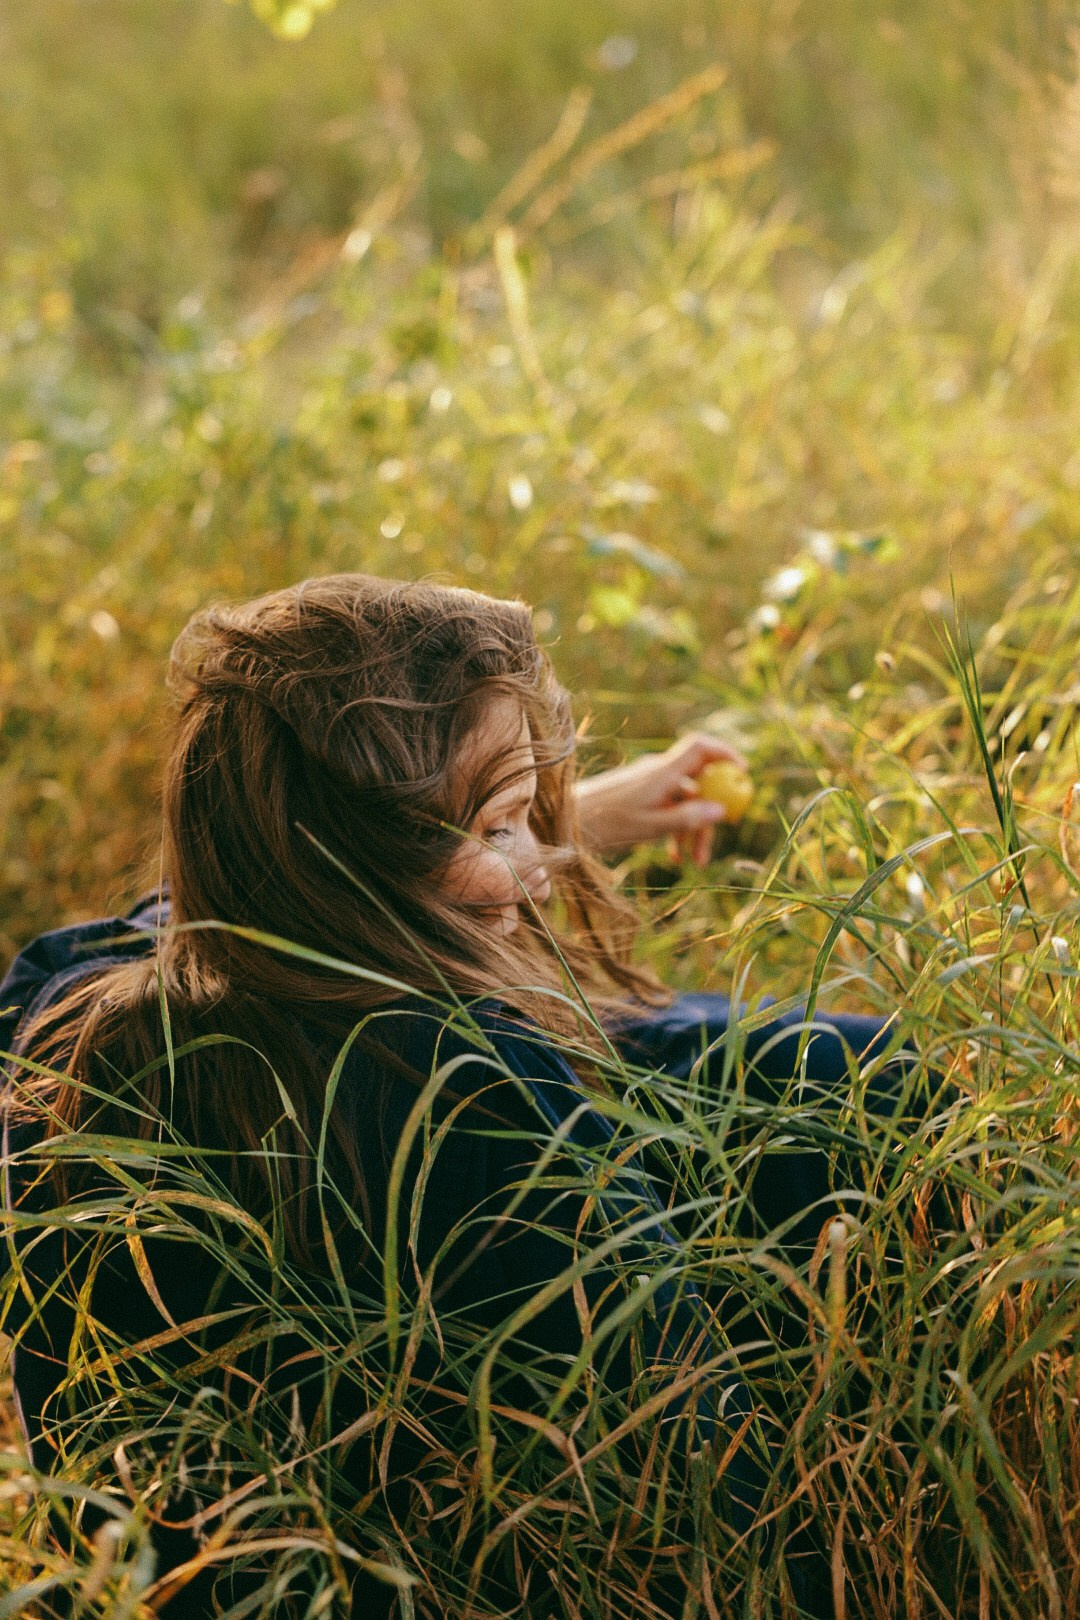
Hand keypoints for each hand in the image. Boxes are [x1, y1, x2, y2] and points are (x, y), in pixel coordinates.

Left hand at [573, 732, 748, 866]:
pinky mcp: (639, 794)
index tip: (743, 774)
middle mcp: (656, 771)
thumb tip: (722, 810)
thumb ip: (687, 818)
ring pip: (684, 800)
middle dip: (710, 815)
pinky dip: (675, 827)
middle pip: (698, 784)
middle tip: (712, 848)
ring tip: (692, 863)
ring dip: (692, 829)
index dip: (726, 754)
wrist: (564, 824)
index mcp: (661, 772)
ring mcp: (648, 782)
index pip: (701, 747)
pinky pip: (668, 806)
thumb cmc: (605, 824)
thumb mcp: (651, 826)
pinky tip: (673, 855)